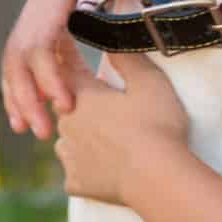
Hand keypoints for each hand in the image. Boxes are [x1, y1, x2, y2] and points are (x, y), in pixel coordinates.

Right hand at [2, 0, 136, 138]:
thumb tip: (82, 15)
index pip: (41, 44)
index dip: (49, 77)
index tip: (66, 105)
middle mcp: (42, 7)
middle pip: (20, 57)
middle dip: (26, 96)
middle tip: (41, 131)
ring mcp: (45, 15)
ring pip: (20, 61)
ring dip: (22, 96)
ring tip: (30, 130)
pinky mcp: (54, 21)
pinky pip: (34, 57)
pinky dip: (30, 83)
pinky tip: (38, 107)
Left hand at [55, 53, 189, 205]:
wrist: (155, 177)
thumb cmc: (157, 126)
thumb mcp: (151, 83)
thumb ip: (128, 59)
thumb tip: (112, 39)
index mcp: (85, 97)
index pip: (68, 70)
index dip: (68, 56)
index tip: (64, 42)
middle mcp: (69, 125)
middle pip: (66, 107)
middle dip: (80, 102)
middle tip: (103, 103)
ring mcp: (70, 156)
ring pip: (68, 140)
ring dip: (80, 136)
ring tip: (106, 138)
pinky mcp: (76, 182)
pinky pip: (76, 171)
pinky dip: (87, 167)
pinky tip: (104, 168)